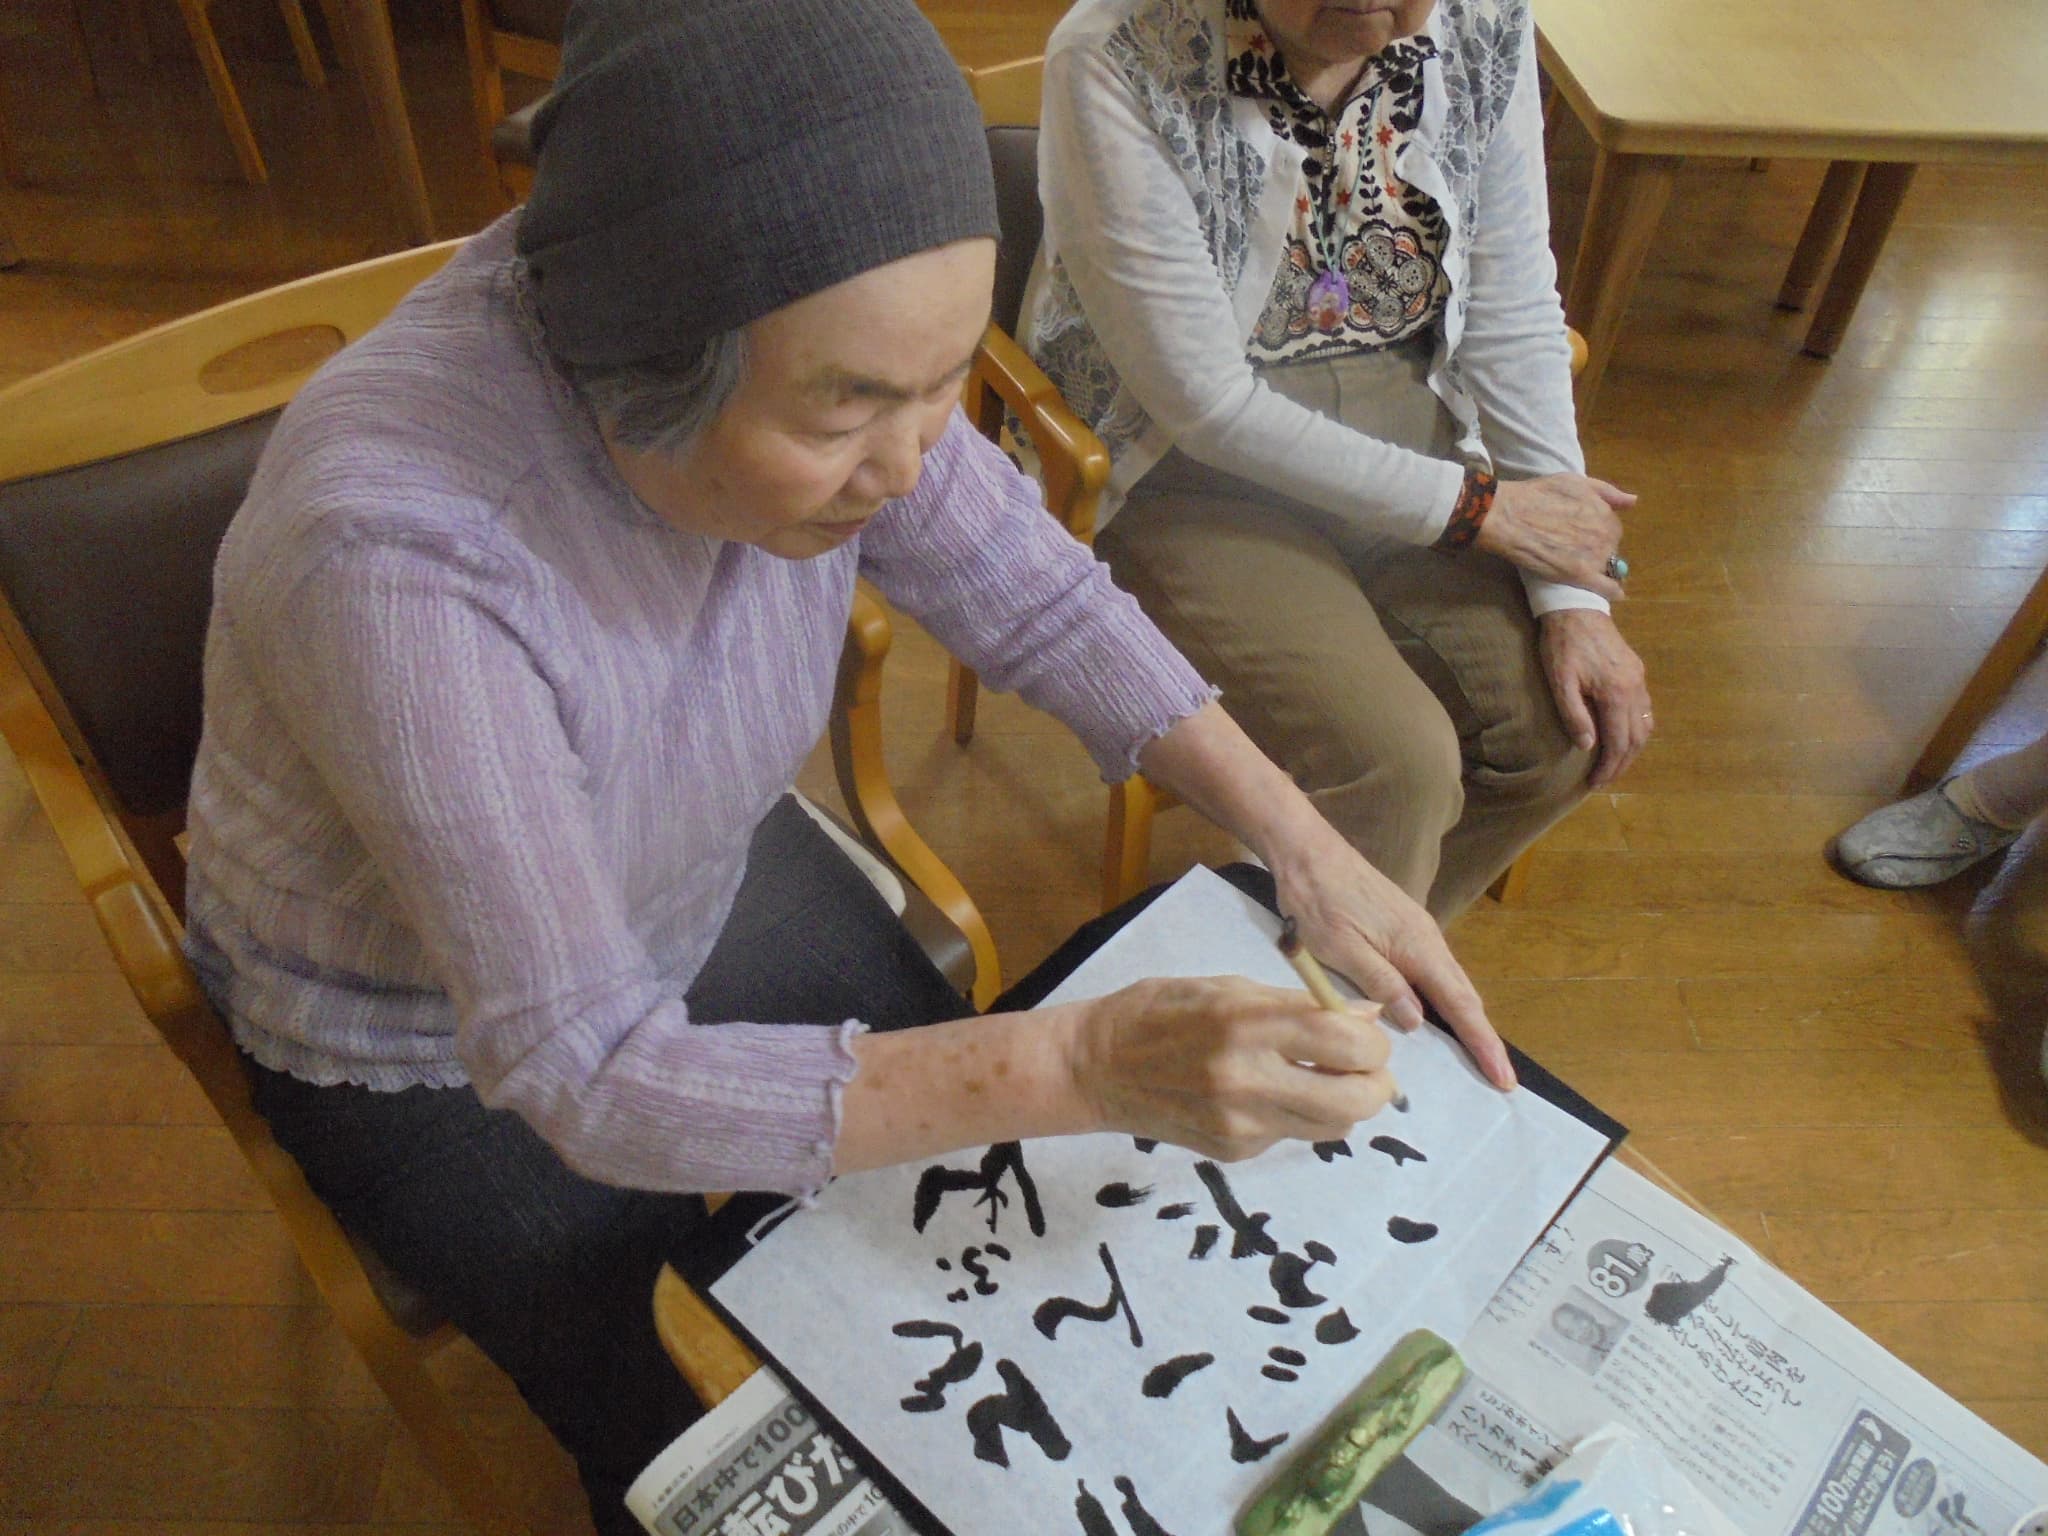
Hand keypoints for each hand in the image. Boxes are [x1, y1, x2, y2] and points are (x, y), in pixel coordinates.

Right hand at [1066, 975, 1400, 1160]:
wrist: (1096, 1067)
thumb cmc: (1160, 1010)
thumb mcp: (1228, 987)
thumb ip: (1299, 1005)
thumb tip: (1367, 1019)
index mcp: (1247, 1023)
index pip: (1347, 1042)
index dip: (1373, 1043)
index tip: (1364, 1036)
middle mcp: (1248, 1079)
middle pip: (1357, 1101)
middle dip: (1376, 1084)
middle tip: (1362, 1068)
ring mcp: (1241, 1123)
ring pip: (1335, 1127)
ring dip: (1343, 1104)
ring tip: (1316, 1078)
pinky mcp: (1234, 1151)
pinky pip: (1293, 1135)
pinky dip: (1296, 1115)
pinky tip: (1263, 1094)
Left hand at [1269, 828, 1514, 1089]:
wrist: (1307, 852)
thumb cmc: (1318, 901)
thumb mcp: (1342, 949)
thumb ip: (1381, 984)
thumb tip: (1418, 1021)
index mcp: (1416, 947)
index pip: (1459, 1004)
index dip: (1482, 1042)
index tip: (1503, 1076)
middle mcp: (1426, 938)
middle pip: (1464, 995)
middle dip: (1484, 1037)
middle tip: (1501, 1078)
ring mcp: (1416, 930)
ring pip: (1451, 982)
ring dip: (1467, 1019)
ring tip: (1479, 1055)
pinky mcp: (1402, 927)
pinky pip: (1434, 971)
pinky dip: (1447, 998)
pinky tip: (1439, 1014)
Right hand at [1477, 474, 1635, 598]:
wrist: (1508, 517)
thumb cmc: (1537, 495)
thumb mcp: (1575, 482)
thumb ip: (1607, 492)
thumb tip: (1633, 502)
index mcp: (1605, 513)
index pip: (1612, 528)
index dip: (1597, 531)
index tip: (1581, 533)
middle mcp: (1605, 534)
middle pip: (1610, 548)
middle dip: (1597, 548)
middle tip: (1573, 548)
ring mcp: (1593, 556)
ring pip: (1606, 567)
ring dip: (1598, 567)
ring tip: (1576, 565)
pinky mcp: (1579, 575)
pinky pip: (1605, 588)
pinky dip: (1612, 591)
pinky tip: (1615, 594)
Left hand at [1539, 609, 1652, 788]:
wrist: (1576, 607)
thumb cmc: (1562, 645)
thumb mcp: (1560, 681)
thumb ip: (1574, 715)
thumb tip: (1587, 746)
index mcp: (1616, 693)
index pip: (1618, 742)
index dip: (1609, 767)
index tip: (1596, 783)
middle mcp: (1635, 689)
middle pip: (1636, 738)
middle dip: (1622, 763)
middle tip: (1605, 780)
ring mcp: (1639, 679)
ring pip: (1645, 725)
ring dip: (1632, 749)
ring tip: (1614, 764)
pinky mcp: (1637, 671)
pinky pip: (1645, 709)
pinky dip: (1637, 730)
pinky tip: (1624, 736)